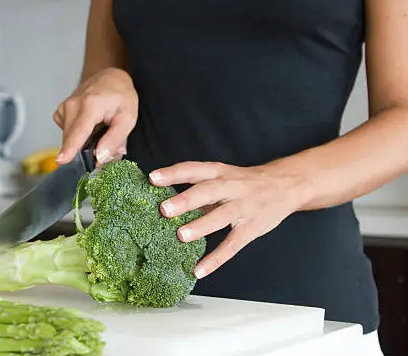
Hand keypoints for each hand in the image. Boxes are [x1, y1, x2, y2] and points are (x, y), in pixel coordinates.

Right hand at [53, 67, 137, 164]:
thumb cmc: (120, 96)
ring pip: (69, 138)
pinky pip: (66, 133)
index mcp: (91, 105)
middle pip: (73, 140)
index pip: (79, 130)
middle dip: (86, 150)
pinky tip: (87, 125)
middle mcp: (73, 105)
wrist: (110, 78)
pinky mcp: (60, 112)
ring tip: (97, 128)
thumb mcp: (127, 118)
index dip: (70, 148)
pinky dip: (77, 135)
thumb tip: (99, 157)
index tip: (61, 160)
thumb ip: (114, 139)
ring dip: (82, 141)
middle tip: (105, 142)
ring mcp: (64, 107)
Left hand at [148, 161, 308, 278]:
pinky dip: (216, 259)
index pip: (193, 169)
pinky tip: (199, 270)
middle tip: (164, 209)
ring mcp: (243, 208)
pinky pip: (233, 245)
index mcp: (219, 173)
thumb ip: (196, 188)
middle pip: (207, 191)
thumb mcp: (222, 177)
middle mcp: (231, 187)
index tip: (153, 178)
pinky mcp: (252, 228)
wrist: (285, 185)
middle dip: (186, 200)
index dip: (173, 173)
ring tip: (180, 236)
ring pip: (221, 217)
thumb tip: (162, 200)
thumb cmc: (243, 183)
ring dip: (201, 226)